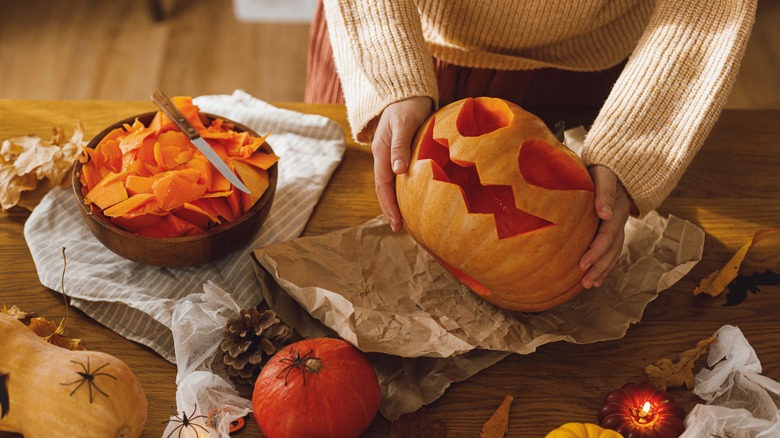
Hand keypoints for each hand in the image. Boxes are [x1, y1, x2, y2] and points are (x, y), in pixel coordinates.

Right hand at [371, 96, 432, 231]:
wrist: (408, 91)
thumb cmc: (407, 105)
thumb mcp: (404, 123)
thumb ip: (400, 146)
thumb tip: (398, 171)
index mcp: (381, 152)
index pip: (383, 185)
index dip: (388, 205)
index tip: (396, 223)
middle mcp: (384, 157)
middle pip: (385, 189)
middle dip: (390, 209)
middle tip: (400, 229)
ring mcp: (392, 156)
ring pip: (392, 184)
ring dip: (397, 202)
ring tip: (405, 220)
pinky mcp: (402, 154)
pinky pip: (401, 177)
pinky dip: (405, 190)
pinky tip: (413, 199)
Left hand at [579, 165, 633, 287]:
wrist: (615, 165)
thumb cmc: (604, 168)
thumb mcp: (604, 175)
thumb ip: (604, 193)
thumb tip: (604, 213)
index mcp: (617, 209)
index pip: (607, 235)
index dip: (596, 251)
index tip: (582, 264)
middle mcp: (619, 220)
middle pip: (612, 248)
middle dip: (599, 266)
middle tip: (585, 281)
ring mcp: (618, 225)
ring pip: (613, 252)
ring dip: (602, 269)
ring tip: (589, 284)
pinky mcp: (612, 227)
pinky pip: (611, 249)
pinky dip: (604, 264)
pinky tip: (595, 277)